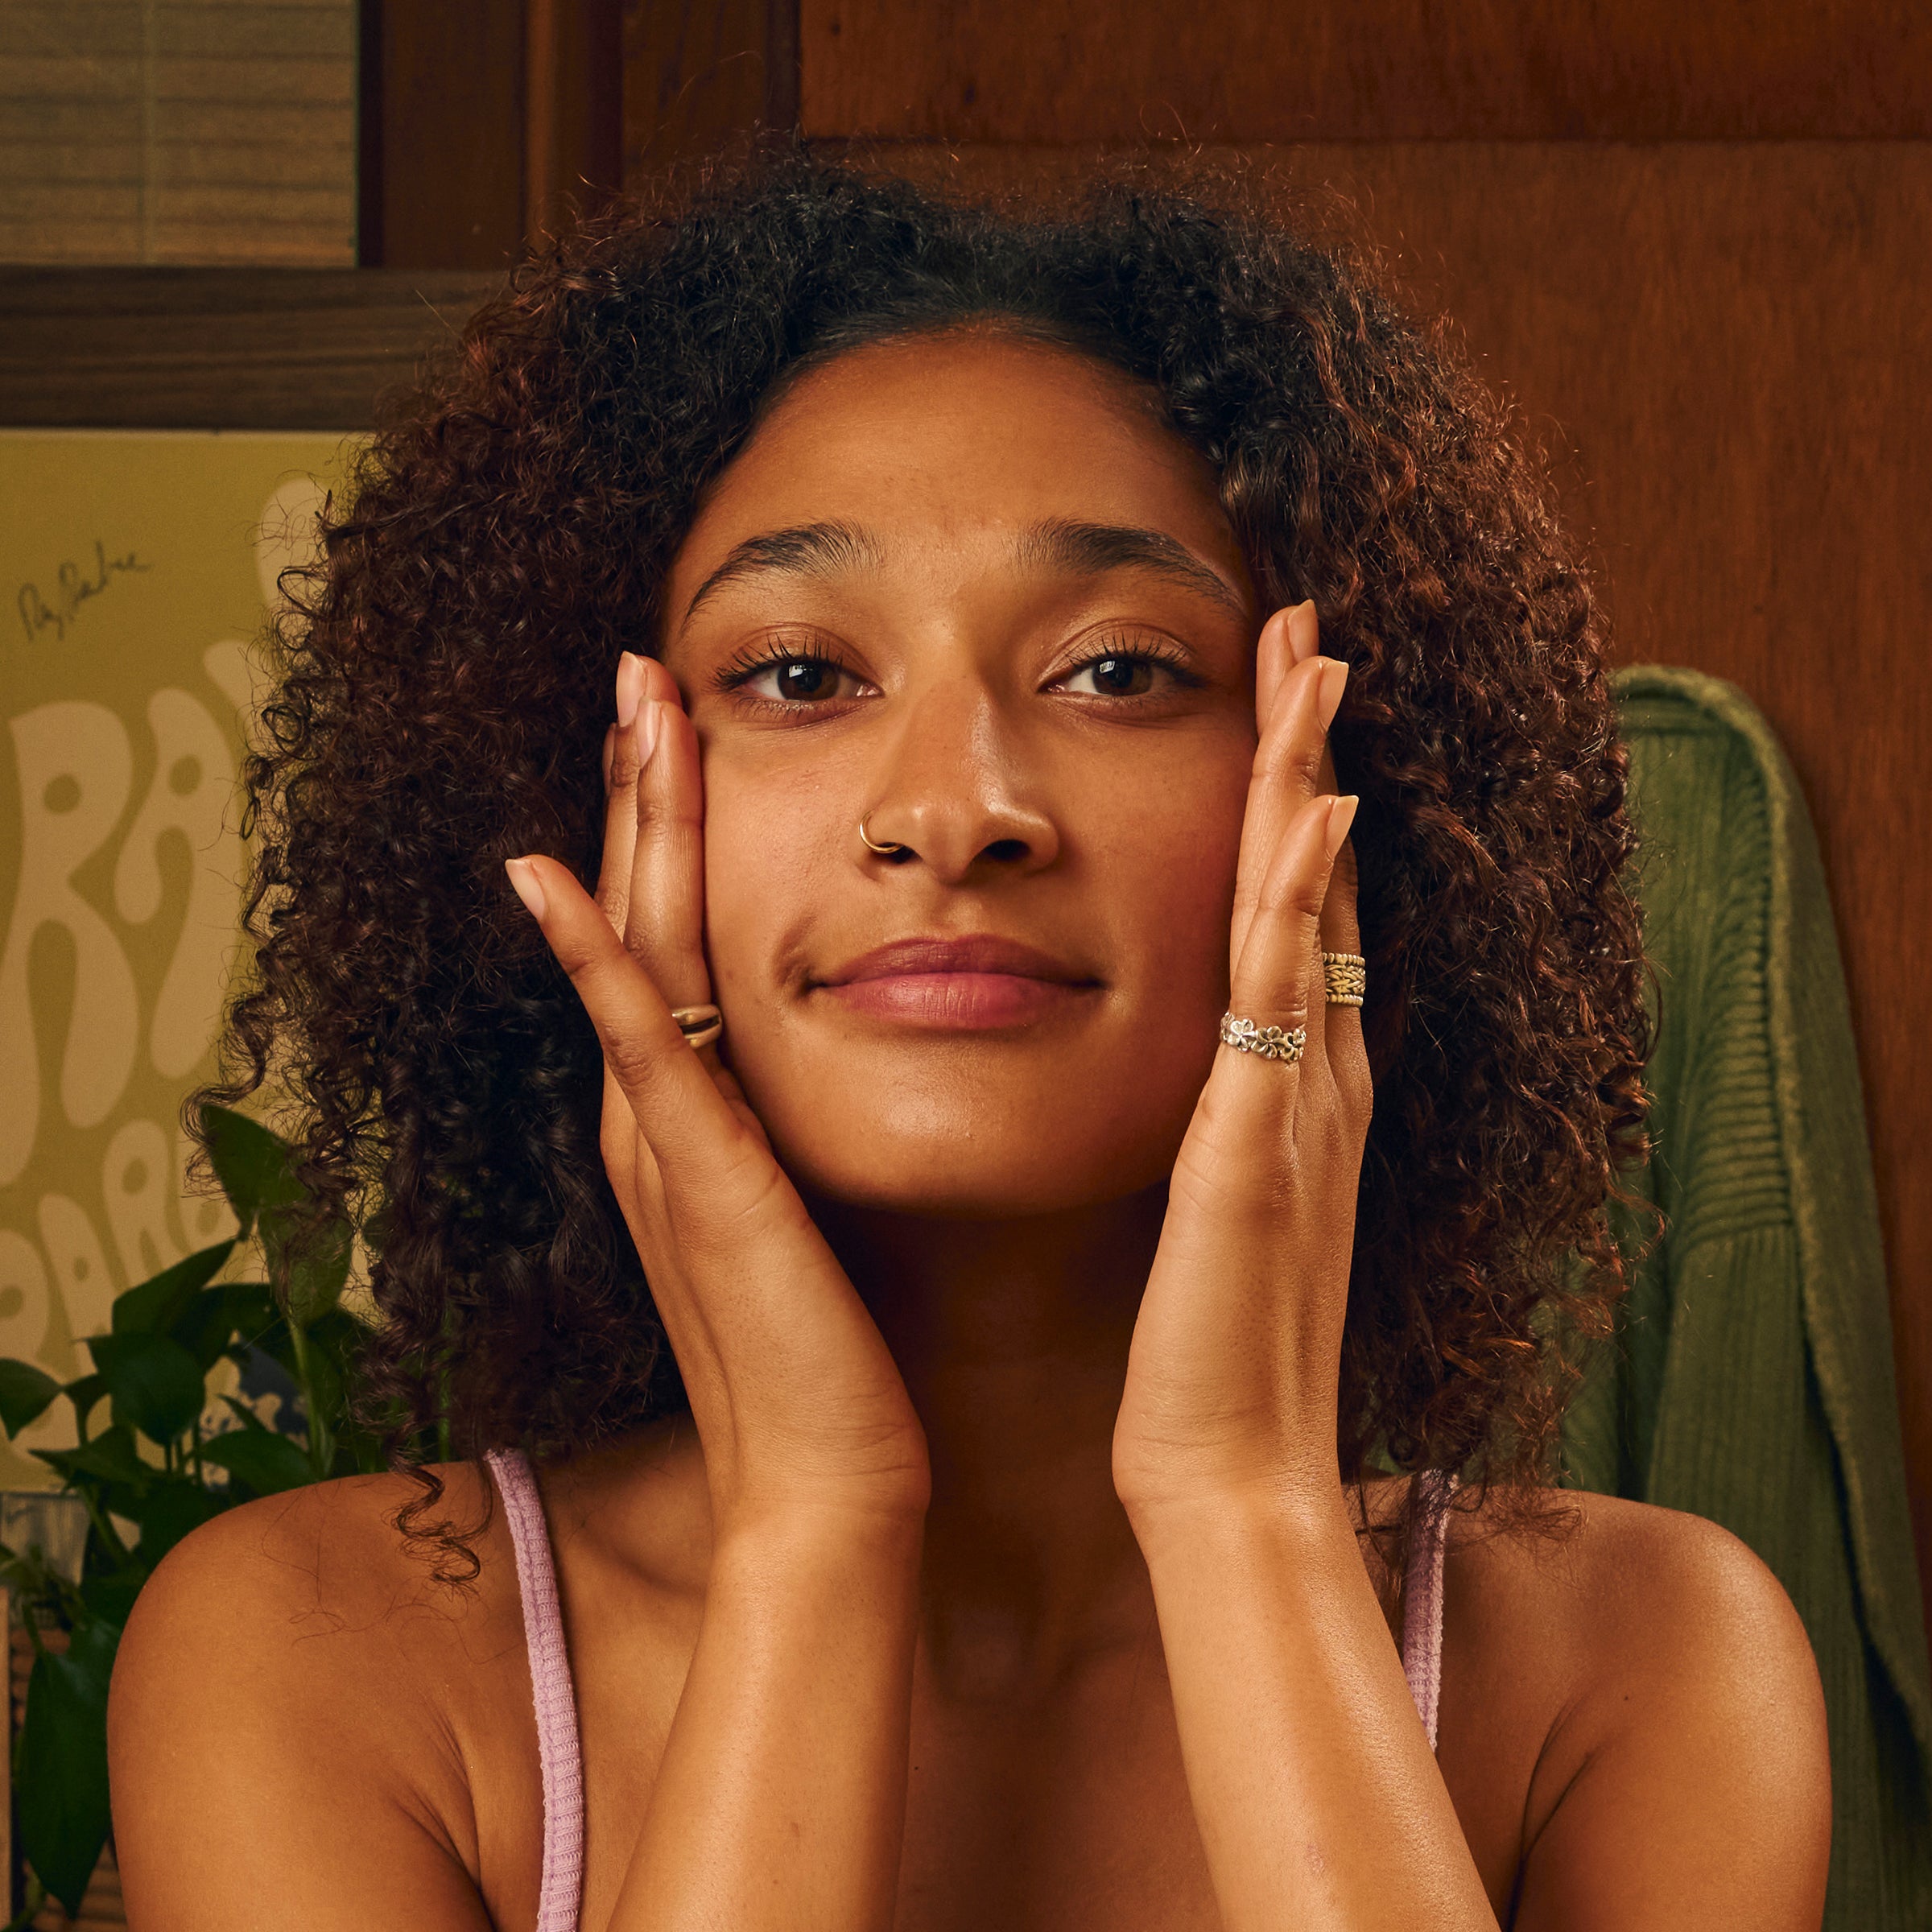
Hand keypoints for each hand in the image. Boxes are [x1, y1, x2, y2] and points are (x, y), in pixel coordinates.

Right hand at [505, 653, 928, 1533]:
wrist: (826, 1481)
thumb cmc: (833, 1351)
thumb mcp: (809, 1207)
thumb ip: (792, 1128)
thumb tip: (840, 1051)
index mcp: (691, 1114)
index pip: (673, 939)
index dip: (670, 828)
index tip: (686, 721)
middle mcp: (656, 1114)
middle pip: (643, 915)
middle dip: (641, 789)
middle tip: (642, 668)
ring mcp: (662, 1142)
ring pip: (636, 949)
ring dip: (628, 825)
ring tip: (627, 708)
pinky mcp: (695, 1179)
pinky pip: (634, 1045)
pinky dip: (590, 958)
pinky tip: (549, 873)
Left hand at [1112, 602, 1371, 1520]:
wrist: (1225, 1470)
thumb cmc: (1203, 1349)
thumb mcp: (1209, 1209)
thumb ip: (1214, 1129)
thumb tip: (1194, 1074)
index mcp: (1291, 1092)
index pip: (1300, 916)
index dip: (1297, 804)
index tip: (1282, 705)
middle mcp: (1315, 1077)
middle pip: (1321, 880)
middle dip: (1313, 752)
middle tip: (1311, 632)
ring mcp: (1299, 1105)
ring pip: (1314, 909)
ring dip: (1313, 781)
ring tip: (1316, 665)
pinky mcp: (1260, 1146)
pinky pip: (1286, 999)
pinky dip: (1303, 901)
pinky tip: (1315, 813)